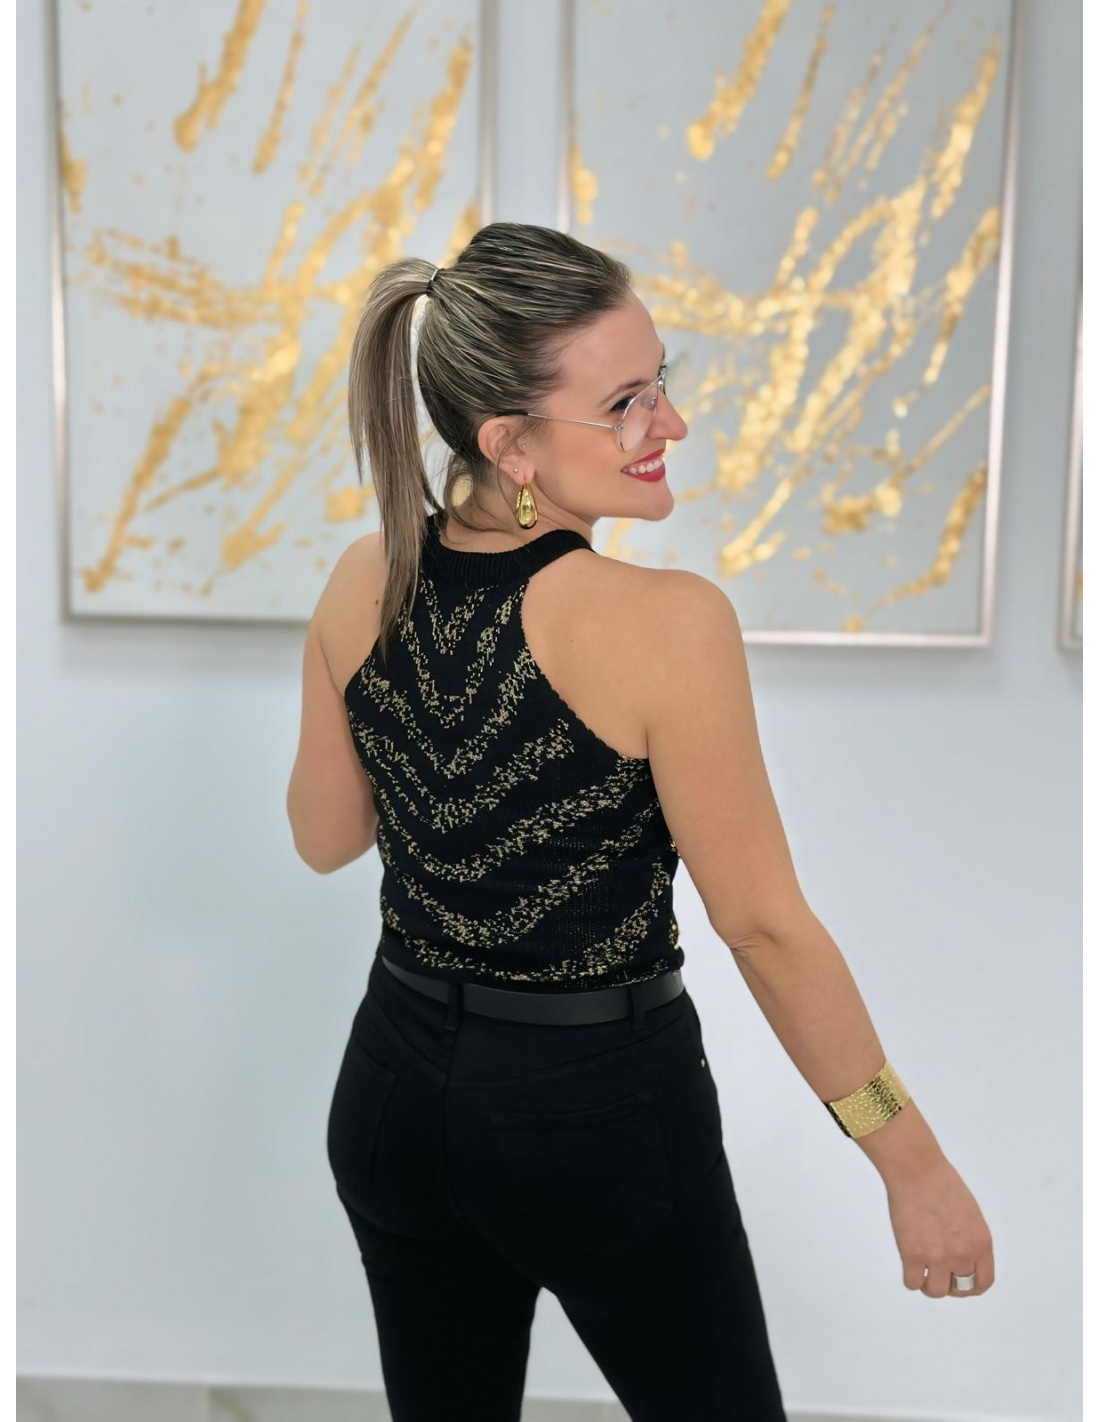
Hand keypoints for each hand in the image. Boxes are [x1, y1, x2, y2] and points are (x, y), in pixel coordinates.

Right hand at [884, 1156, 994, 1296]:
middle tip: (938, 1274)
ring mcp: (937, 1256)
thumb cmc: (941, 1183)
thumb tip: (961, 1257)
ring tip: (922, 1272)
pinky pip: (912, 1282)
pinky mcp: (912, 1254)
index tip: (961, 1283)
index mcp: (981, 1243)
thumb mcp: (971, 1214)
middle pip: (960, 1289)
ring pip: (936, 1291)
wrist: (917, 1171)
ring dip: (929, 1285)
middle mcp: (963, 1254)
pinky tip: (909, 1265)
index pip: (983, 1282)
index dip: (971, 1287)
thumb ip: (970, 1239)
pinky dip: (911, 1279)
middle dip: (949, 1284)